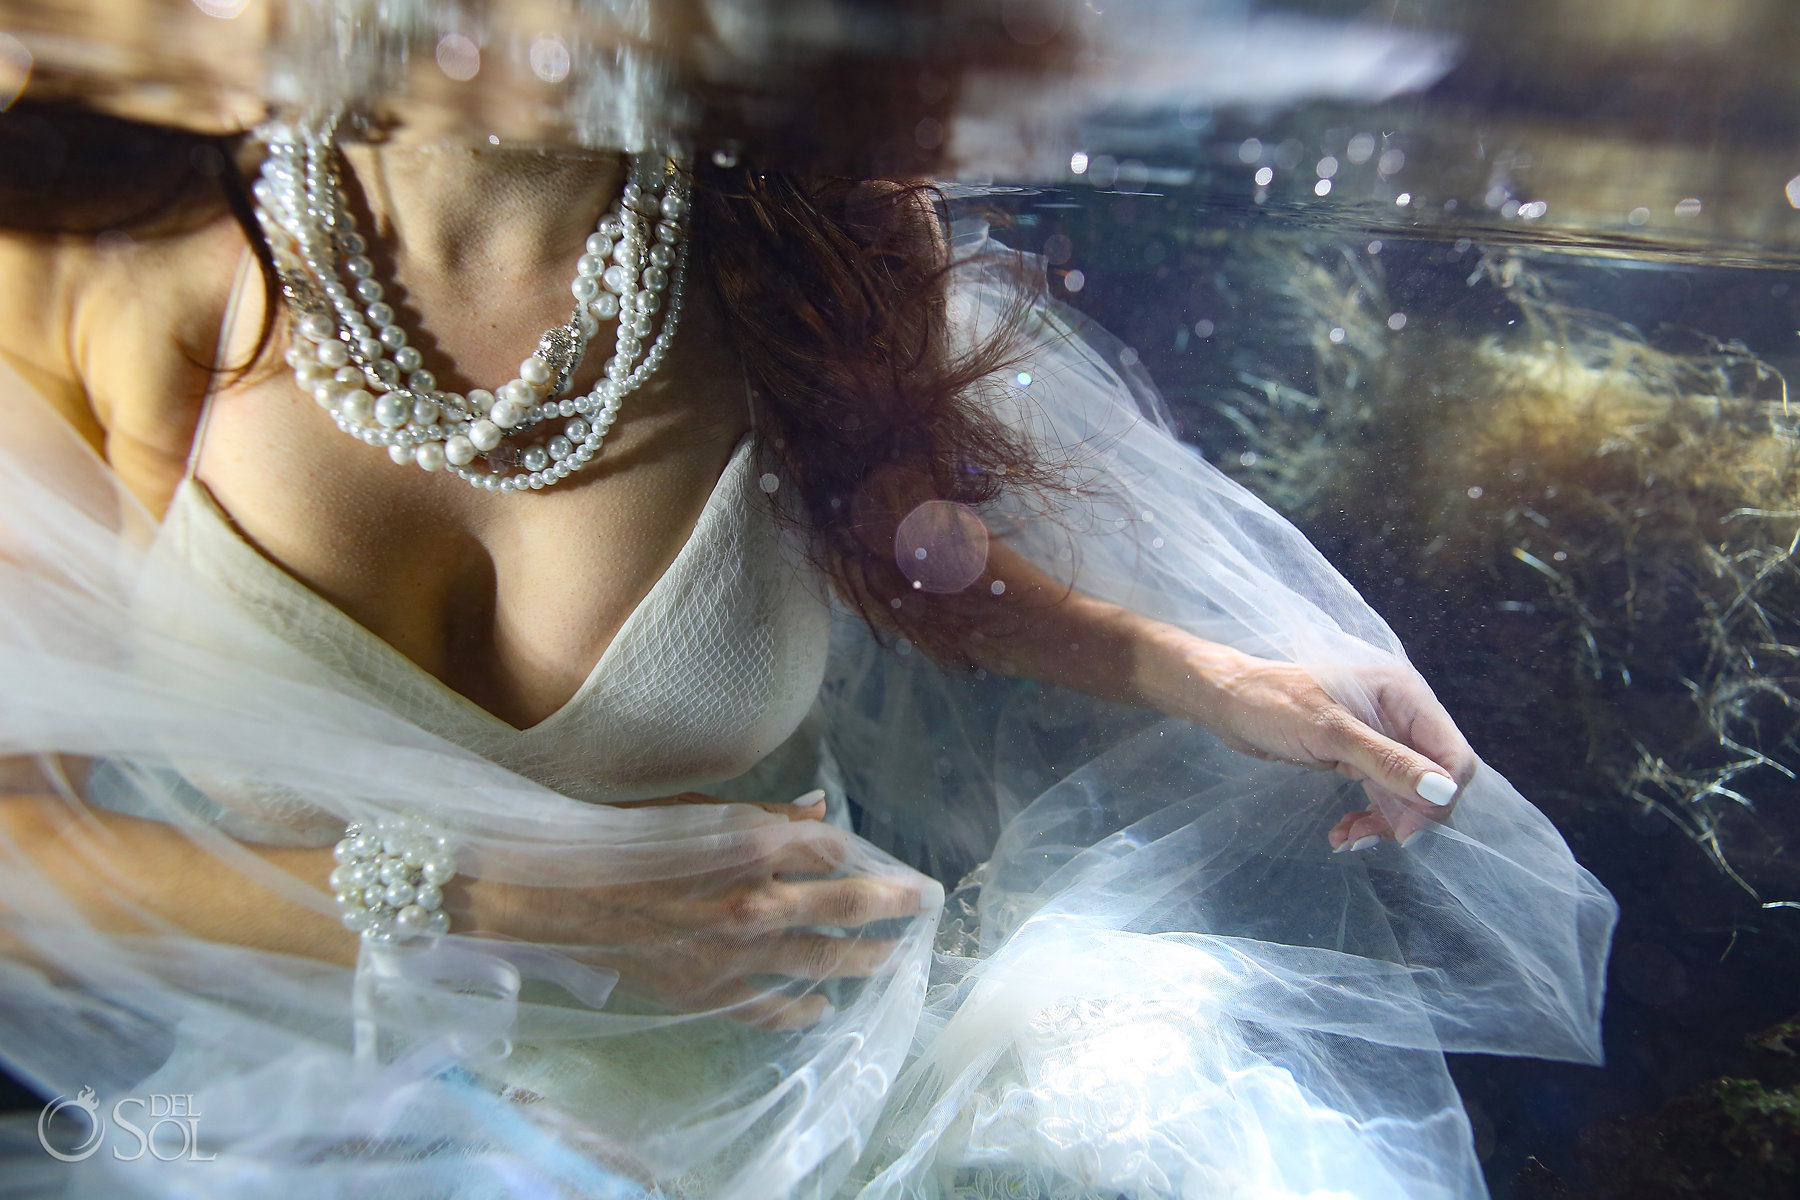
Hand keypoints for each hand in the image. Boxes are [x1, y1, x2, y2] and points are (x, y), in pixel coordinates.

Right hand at [452, 791, 935, 1029]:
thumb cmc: (628, 839)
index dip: (856, 852)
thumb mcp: (698, 809)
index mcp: (754, 845)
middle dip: (896, 904)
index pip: (832, 850)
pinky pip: (772, 1008)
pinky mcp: (713, 992)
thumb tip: (821, 810)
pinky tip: (825, 1006)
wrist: (565, 894)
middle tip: (928, 902)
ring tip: (895, 956)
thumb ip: (766, 815)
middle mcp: (757, 900)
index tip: (875, 858)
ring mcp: (738, 952)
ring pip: (824, 959)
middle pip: (848, 903)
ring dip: (867, 957)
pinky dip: (803, 1010)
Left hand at [1146, 637, 1476, 850]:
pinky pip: (1381, 794)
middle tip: (1371, 840)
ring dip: (1386, 822)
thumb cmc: (1271, 704)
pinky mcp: (1357, 755)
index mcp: (1404, 694)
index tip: (1407, 831)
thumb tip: (1444, 792)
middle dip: (1409, 814)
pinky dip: (1368, 817)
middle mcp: (1400, 713)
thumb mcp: (1331, 735)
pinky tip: (1344, 834)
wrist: (1224, 701)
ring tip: (1349, 840)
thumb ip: (1388, 762)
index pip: (1452, 755)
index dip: (1439, 797)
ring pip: (1407, 792)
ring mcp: (1379, 736)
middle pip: (1433, 778)